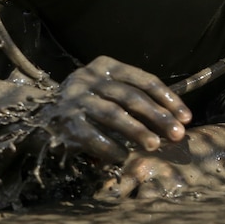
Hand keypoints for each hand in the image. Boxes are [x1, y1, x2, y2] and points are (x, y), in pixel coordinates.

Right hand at [41, 56, 191, 162]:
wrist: (38, 115)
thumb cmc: (85, 105)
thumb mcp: (106, 90)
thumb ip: (134, 98)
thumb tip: (175, 120)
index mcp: (103, 66)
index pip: (142, 79)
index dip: (167, 98)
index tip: (186, 117)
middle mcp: (87, 78)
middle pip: (130, 96)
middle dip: (157, 116)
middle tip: (178, 134)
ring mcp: (74, 99)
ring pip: (113, 114)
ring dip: (137, 131)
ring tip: (155, 146)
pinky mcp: (63, 120)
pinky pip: (91, 135)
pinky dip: (110, 147)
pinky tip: (124, 157)